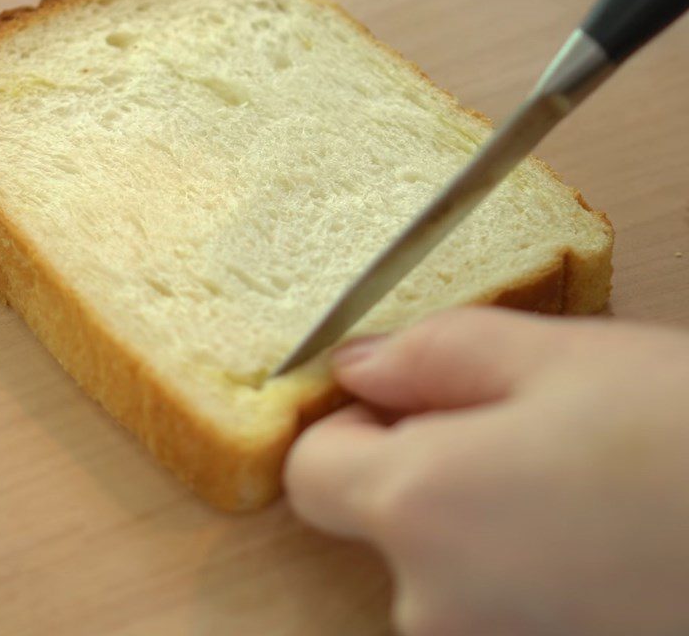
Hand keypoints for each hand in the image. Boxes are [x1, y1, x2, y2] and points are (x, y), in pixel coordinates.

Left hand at [285, 308, 688, 634]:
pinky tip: (588, 524)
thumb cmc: (677, 427)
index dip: (347, 424)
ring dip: (469, 508)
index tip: (405, 397)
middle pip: (373, 516)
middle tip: (512, 421)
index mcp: (418, 510)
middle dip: (417, 461)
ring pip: (434, 557)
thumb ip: (424, 355)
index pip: (309, 471)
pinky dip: (511, 556)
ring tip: (566, 472)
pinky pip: (487, 594)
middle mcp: (433, 605)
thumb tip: (353, 367)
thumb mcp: (543, 355)